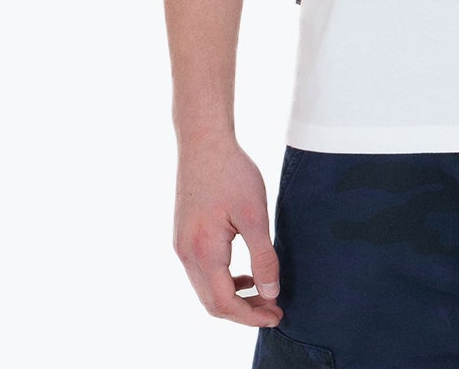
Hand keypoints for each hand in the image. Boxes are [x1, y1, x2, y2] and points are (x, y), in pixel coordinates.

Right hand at [174, 133, 284, 328]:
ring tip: (263, 292)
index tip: (277, 316)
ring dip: (233, 297)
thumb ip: (263, 257)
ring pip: (206, 290)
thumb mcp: (255, 215)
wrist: (203, 142)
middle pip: (212, 303)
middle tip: (273, 309)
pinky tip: (244, 273)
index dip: (251, 316)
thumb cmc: (231, 173)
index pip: (225, 304)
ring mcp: (182, 246)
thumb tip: (271, 292)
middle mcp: (187, 255)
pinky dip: (223, 281)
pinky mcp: (184, 236)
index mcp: (204, 253)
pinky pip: (202, 273)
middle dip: (244, 311)